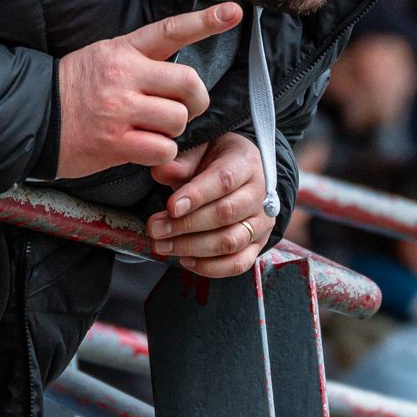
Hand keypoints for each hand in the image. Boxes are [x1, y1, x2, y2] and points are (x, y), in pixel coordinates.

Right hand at [54, 4, 239, 179]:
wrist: (33, 117)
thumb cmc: (75, 89)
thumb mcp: (104, 57)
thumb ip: (141, 59)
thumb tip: (181, 76)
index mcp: (123, 50)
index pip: (171, 31)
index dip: (205, 21)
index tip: (234, 12)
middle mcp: (124, 75)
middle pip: (188, 82)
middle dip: (195, 100)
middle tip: (184, 108)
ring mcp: (119, 109)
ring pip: (178, 119)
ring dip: (174, 130)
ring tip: (153, 129)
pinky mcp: (115, 142)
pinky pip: (163, 148)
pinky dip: (161, 153)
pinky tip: (142, 148)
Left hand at [147, 133, 274, 276]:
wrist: (243, 175)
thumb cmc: (217, 160)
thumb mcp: (201, 150)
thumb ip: (182, 162)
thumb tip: (160, 171)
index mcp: (246, 163)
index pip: (224, 180)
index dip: (197, 195)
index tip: (171, 206)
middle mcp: (259, 194)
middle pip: (225, 214)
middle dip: (186, 225)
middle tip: (155, 228)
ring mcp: (261, 222)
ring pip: (230, 241)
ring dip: (192, 247)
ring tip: (163, 245)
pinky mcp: (258, 245)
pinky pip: (238, 263)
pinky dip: (210, 267)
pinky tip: (185, 260)